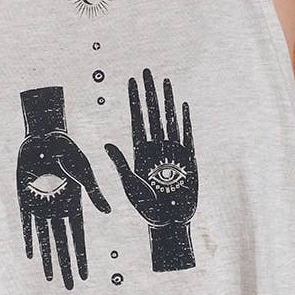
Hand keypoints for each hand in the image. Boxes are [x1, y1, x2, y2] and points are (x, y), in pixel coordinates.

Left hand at [16, 85, 110, 288]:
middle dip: (66, 266)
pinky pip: (26, 225)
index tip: (85, 276)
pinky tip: (31, 255)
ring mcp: (42, 207)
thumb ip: (93, 193)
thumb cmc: (68, 151)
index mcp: (74, 205)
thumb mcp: (83, 172)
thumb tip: (106, 211)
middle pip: (62, 245)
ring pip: (45, 240)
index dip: (81, 258)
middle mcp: (58, 211)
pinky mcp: (26, 200)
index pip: (78, 238)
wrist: (45, 137)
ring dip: (47, 259)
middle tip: (71, 287)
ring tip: (50, 278)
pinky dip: (29, 239)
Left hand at [104, 67, 197, 270]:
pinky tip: (181, 105)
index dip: (134, 100)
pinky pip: (186, 135)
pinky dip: (184, 120)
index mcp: (140, 152)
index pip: (136, 119)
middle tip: (146, 71)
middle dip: (149, 92)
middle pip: (152, 113)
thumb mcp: (130, 185)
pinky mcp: (188, 160)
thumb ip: (121, 164)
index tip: (130, 81)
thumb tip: (107, 144)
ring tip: (164, 81)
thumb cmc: (147, 208)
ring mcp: (172, 152)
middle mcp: (156, 148)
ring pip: (169, 119)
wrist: (170, 222)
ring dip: (166, 100)